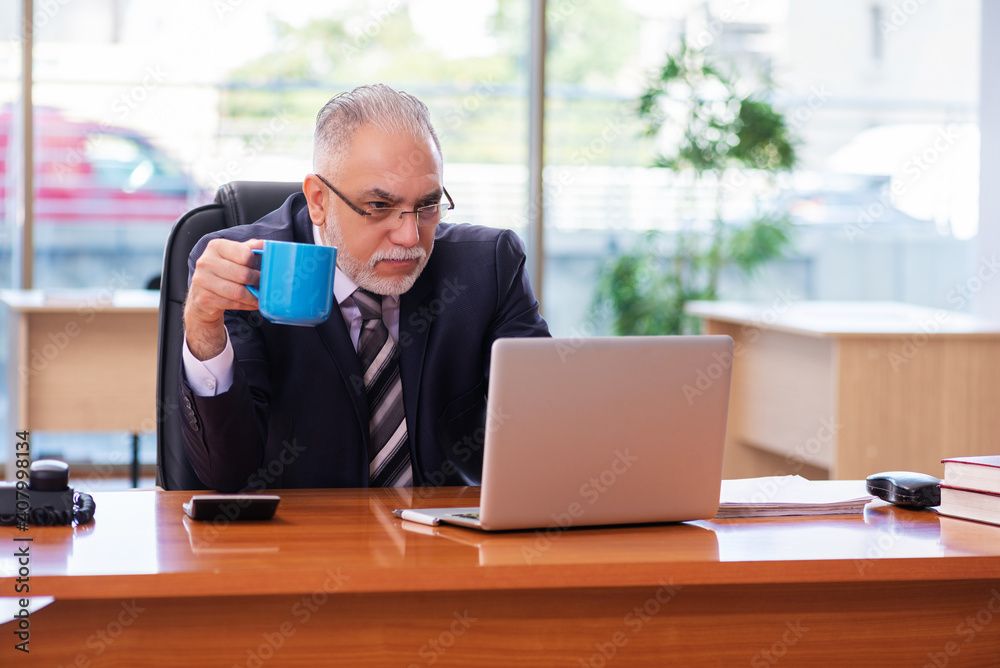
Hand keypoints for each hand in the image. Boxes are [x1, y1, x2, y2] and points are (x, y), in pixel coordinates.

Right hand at [184, 238, 263, 359]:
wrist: (202, 294)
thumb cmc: (223, 271)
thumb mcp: (235, 255)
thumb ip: (251, 247)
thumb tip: (267, 244)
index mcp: (216, 246)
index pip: (245, 254)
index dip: (255, 263)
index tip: (256, 267)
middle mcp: (206, 261)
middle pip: (243, 275)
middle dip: (257, 281)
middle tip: (264, 284)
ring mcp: (203, 281)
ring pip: (239, 292)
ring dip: (254, 296)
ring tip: (260, 296)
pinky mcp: (205, 298)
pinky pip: (234, 303)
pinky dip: (247, 305)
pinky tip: (252, 303)